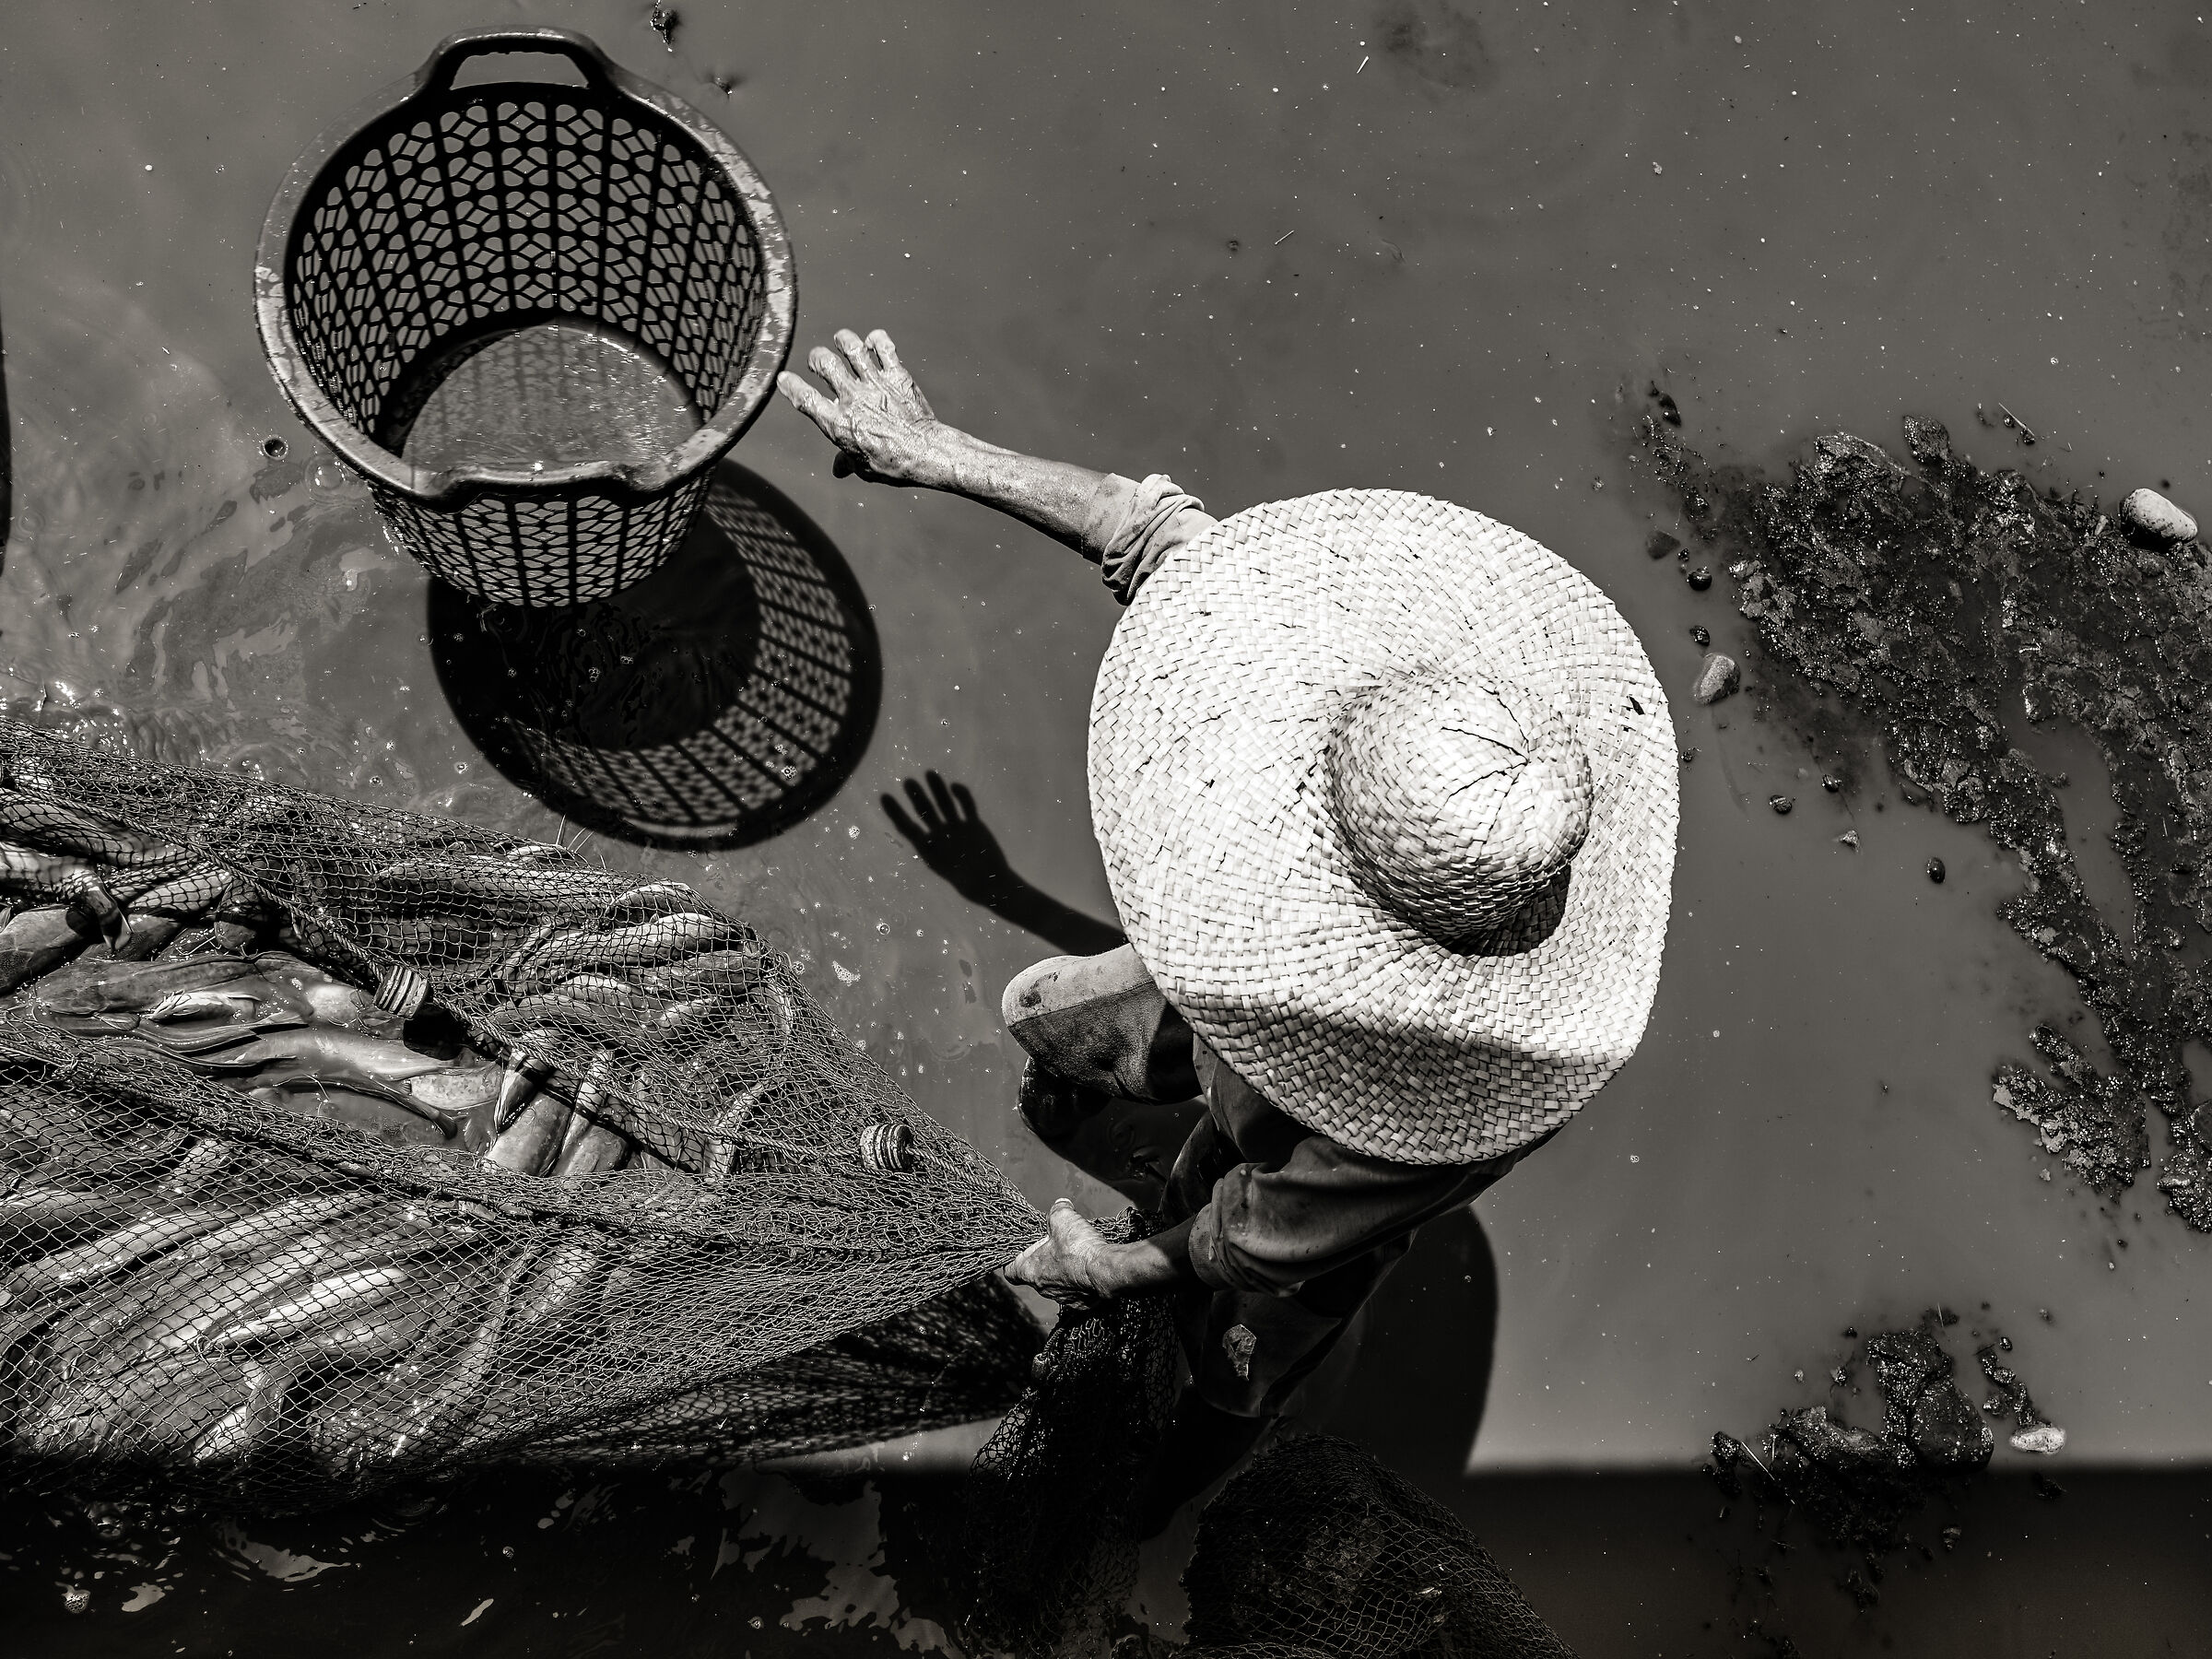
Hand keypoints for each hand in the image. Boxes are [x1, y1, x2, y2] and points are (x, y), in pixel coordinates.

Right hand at [776, 328, 951, 486]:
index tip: (785, 379)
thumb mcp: (863, 468)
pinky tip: (874, 344)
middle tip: (819, 362)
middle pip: (824, 362)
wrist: (926, 453)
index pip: (805, 398)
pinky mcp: (896, 375)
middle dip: (816, 358)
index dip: (790, 386)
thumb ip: (847, 461)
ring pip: (851, 346)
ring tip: (842, 342)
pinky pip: (883, 345)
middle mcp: (852, 398)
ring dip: (843, 340)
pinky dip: (876, 340)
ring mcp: (874, 383)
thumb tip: (839, 468)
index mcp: (837, 423)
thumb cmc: (893, 465)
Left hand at [882, 772, 1016, 905]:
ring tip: (929, 773)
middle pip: (925, 811)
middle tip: (908, 781)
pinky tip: (955, 786)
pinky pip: (967, 806)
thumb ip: (930, 848)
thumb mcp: (941, 864)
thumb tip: (921, 835)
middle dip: (916, 796)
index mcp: (927, 846)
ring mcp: (956, 828)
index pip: (907, 826)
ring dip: (938, 790)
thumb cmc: (964, 880)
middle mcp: (939, 834)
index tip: (884, 796)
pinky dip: (962, 796)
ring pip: (945, 805)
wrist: (988, 884)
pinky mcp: (973, 825)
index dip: (895, 812)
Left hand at [1005, 1199, 1123, 1308]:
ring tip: (1076, 1255)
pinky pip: (1077, 1291)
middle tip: (1058, 1244)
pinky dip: (1081, 1280)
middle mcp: (1044, 1288)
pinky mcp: (1081, 1304)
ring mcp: (1063, 1297)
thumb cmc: (1079, 1248)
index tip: (1021, 1251)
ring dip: (1064, 1270)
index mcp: (1031, 1271)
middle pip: (1037, 1274)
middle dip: (1046, 1259)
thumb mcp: (1063, 1218)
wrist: (1105, 1270)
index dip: (1014, 1260)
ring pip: (1058, 1283)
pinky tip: (1089, 1268)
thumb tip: (1060, 1205)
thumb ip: (1057, 1210)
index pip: (1010, 1272)